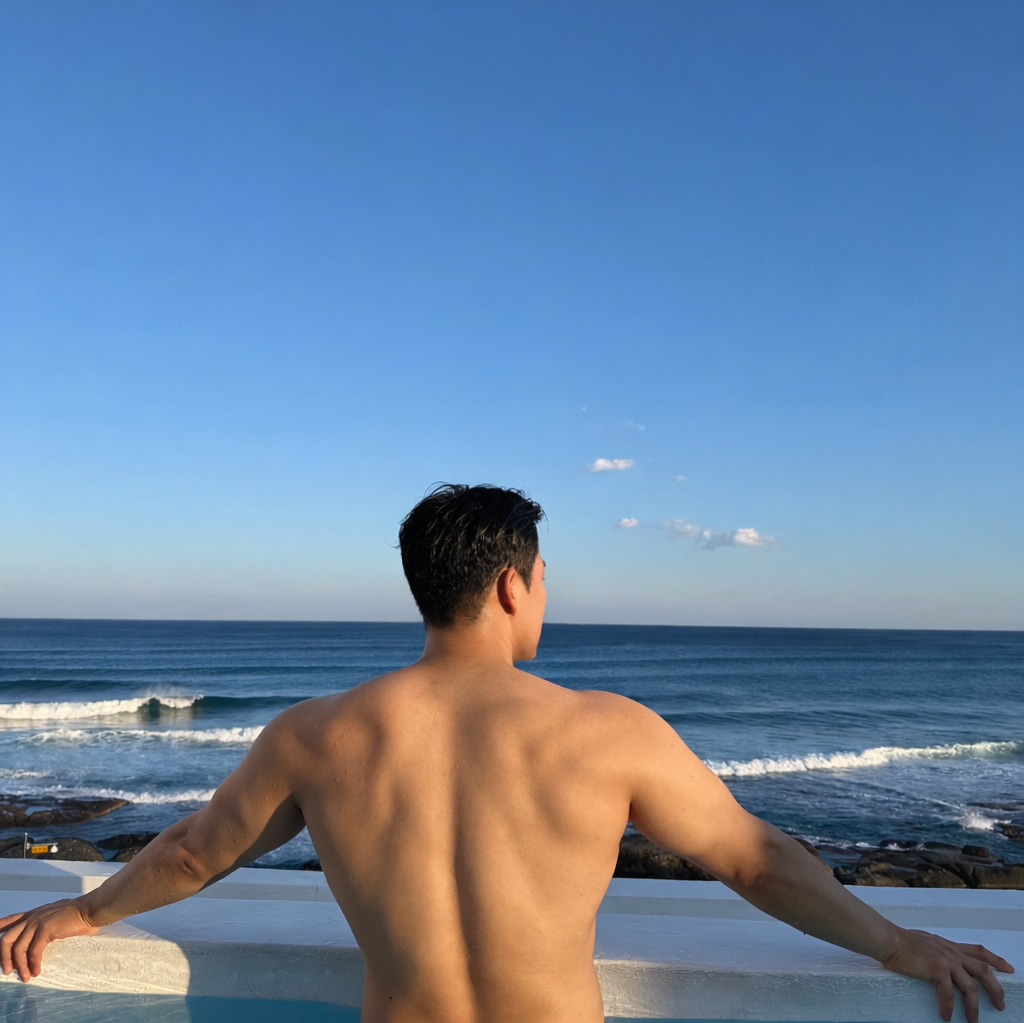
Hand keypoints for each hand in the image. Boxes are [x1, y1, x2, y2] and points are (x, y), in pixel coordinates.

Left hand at [0, 900, 98, 981]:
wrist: (90, 909)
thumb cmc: (77, 914)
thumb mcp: (54, 916)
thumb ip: (43, 924)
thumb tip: (38, 939)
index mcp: (33, 914)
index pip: (9, 920)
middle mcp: (32, 917)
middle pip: (7, 939)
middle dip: (4, 958)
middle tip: (8, 971)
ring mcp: (38, 922)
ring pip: (18, 948)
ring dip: (19, 965)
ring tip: (25, 976)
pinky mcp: (46, 929)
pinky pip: (34, 951)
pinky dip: (33, 964)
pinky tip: (37, 971)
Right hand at [881, 928, 1014, 1022]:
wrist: (888, 939)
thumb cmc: (900, 941)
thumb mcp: (925, 942)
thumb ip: (936, 950)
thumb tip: (936, 961)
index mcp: (949, 945)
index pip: (978, 951)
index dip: (996, 960)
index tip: (1009, 968)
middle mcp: (951, 951)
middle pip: (983, 970)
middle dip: (996, 989)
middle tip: (1001, 1005)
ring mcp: (946, 960)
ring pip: (971, 987)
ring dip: (975, 1007)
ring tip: (974, 1021)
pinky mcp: (937, 969)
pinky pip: (948, 994)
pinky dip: (949, 1008)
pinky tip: (946, 1017)